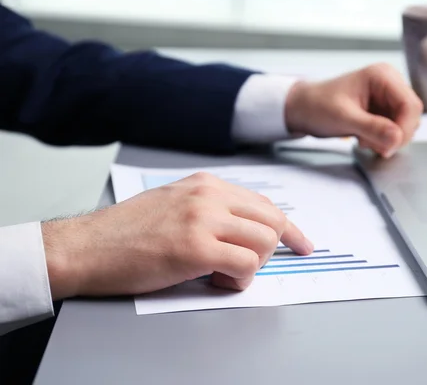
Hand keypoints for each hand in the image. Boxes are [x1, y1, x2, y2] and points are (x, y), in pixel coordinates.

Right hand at [42, 173, 313, 299]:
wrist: (85, 247)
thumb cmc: (125, 232)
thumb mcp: (174, 204)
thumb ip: (212, 209)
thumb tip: (246, 230)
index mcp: (207, 184)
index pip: (265, 204)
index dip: (288, 229)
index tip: (301, 244)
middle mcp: (210, 196)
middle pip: (273, 221)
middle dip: (272, 250)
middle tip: (249, 267)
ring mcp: (203, 219)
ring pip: (264, 243)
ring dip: (252, 267)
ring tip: (222, 274)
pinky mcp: (195, 248)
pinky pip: (245, 266)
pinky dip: (238, 282)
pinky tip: (215, 282)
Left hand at [285, 63, 423, 157]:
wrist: (303, 109)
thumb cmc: (318, 106)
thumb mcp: (344, 118)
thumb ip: (372, 128)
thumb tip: (397, 138)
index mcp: (383, 76)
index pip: (411, 105)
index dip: (404, 129)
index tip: (389, 147)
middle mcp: (389, 84)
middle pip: (411, 116)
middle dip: (395, 135)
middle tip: (372, 145)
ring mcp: (387, 98)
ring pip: (404, 126)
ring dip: (387, 139)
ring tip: (363, 139)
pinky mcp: (383, 111)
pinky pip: (394, 130)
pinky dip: (382, 140)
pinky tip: (364, 139)